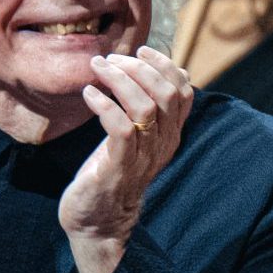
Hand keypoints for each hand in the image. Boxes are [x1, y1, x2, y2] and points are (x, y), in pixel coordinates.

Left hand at [59, 48, 192, 272]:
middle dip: (138, 67)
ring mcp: (143, 157)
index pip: (184, 90)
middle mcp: (163, 144)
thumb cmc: (111, 173)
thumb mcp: (135, 137)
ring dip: (119, 80)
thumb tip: (151, 70)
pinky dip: (103, 105)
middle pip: (166, 93)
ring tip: (97, 70)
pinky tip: (88, 95)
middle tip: (110, 60)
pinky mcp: (119, 168)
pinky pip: (120, 128)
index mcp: (170, 134)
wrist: (97, 221)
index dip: (164, 64)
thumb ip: (145, 109)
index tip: (139, 51)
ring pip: (145, 107)